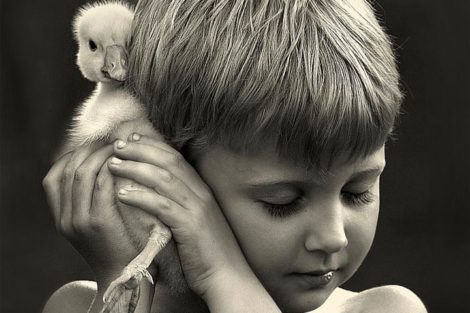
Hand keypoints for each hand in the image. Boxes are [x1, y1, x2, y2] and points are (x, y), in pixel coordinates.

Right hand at [42, 143, 141, 286]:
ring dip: (103, 155)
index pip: (54, 176)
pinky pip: (102, 185)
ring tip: (120, 147)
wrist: (123, 274)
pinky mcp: (100, 222)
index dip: (71, 156)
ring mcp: (79, 221)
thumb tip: (97, 165)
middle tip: (110, 140)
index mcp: (60, 218)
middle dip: (90, 150)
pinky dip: (112, 169)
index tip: (93, 146)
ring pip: (84, 173)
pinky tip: (125, 163)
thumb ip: (86, 200)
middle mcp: (65, 218)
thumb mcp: (91, 223)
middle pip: (69, 170)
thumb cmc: (114, 245)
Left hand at [107, 134, 250, 298]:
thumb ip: (182, 202)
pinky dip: (141, 197)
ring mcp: (197, 208)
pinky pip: (162, 205)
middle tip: (117, 146)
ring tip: (113, 165)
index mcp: (202, 190)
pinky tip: (123, 194)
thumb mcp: (196, 219)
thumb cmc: (208, 250)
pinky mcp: (190, 226)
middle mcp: (201, 193)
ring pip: (164, 178)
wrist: (227, 275)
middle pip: (168, 161)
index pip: (176, 158)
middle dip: (141, 150)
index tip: (132, 140)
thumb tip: (158, 190)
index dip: (153, 145)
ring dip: (135, 168)